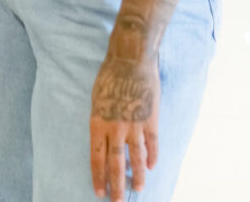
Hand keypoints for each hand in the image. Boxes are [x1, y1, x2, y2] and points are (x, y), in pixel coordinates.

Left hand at [90, 54, 159, 200]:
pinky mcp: (151, 120)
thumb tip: (104, 138)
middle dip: (116, 184)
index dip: (98, 175)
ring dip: (138, 176)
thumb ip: (100, 120)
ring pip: (136, 157)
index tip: (98, 191)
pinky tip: (151, 167)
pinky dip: (152, 157)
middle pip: (116, 163)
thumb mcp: (96, 99)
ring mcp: (135, 125)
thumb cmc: (109, 77)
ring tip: (139, 189)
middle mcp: (115, 128)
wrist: (130, 61)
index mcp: (98, 123)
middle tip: (116, 201)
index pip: (96, 156)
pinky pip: (153, 144)